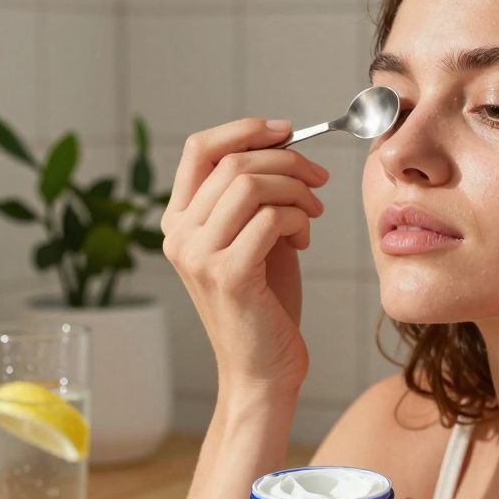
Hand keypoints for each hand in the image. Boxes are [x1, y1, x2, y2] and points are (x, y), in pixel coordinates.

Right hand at [160, 119, 328, 397]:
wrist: (265, 369)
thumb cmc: (266, 304)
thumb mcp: (255, 237)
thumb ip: (256, 196)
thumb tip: (283, 146)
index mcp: (179, 221)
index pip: (199, 149)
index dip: (244, 130)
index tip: (287, 131)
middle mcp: (179, 235)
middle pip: (234, 162)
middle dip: (288, 162)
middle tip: (319, 179)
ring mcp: (199, 255)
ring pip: (251, 184)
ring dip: (296, 190)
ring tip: (312, 214)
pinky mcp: (228, 275)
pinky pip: (270, 218)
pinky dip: (298, 218)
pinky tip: (304, 239)